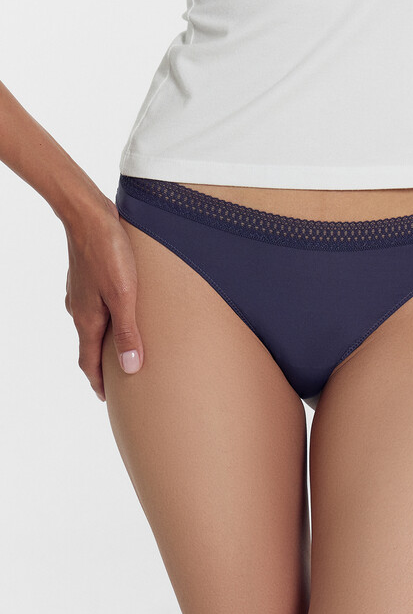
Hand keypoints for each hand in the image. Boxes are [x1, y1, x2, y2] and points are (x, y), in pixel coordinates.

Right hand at [63, 195, 143, 400]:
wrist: (88, 215)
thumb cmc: (109, 252)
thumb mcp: (124, 296)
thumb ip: (128, 331)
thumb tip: (131, 367)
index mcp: (87, 319)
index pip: (89, 362)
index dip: (98, 382)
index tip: (107, 398)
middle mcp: (80, 309)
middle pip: (91, 346)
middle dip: (103, 365)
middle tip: (119, 379)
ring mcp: (81, 293)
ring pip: (94, 325)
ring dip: (106, 340)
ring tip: (124, 348)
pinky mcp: (88, 277)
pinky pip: (96, 308)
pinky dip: (107, 319)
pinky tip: (121, 312)